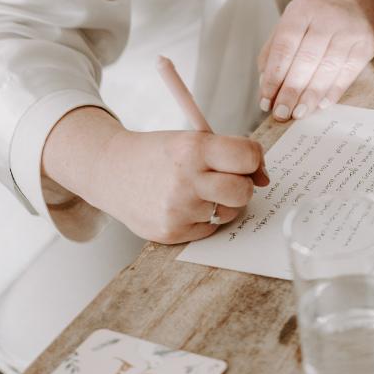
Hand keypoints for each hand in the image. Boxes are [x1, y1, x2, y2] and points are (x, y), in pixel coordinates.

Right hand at [92, 125, 268, 243]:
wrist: (109, 171)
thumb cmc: (158, 154)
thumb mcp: (190, 140)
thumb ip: (228, 153)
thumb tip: (264, 179)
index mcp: (193, 148)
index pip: (247, 156)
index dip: (254, 160)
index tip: (249, 162)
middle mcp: (185, 180)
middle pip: (243, 191)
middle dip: (242, 185)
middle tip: (227, 178)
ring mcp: (177, 210)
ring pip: (230, 212)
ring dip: (224, 203)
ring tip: (200, 191)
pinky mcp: (171, 233)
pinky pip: (210, 229)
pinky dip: (204, 218)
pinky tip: (184, 205)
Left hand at [257, 0, 373, 121]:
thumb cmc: (320, 9)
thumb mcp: (293, 17)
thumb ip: (275, 48)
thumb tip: (266, 83)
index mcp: (301, 10)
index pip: (284, 48)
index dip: (274, 77)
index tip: (266, 101)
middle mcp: (326, 18)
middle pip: (305, 61)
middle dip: (291, 92)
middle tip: (281, 114)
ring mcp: (349, 30)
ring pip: (327, 69)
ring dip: (311, 96)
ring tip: (299, 114)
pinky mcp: (367, 43)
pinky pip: (349, 72)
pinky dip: (334, 91)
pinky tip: (322, 104)